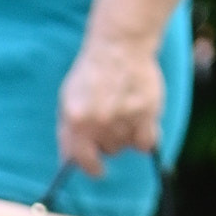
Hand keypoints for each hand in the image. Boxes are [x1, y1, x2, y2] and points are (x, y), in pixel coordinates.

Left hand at [56, 38, 164, 177]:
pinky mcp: (147, 113)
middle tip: (112, 116)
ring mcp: (123, 118)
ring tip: (124, 108)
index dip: (91, 167)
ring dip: (127, 134)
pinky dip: (146, 135)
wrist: (119, 45)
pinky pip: (146, 142)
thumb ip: (69, 132)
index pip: (81, 160)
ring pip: (127, 145)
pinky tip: (142, 118)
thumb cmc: (92, 74)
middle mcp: (99, 122)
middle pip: (109, 151)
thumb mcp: (68, 100)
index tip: (98, 170)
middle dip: (110, 140)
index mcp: (76, 120)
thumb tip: (71, 162)